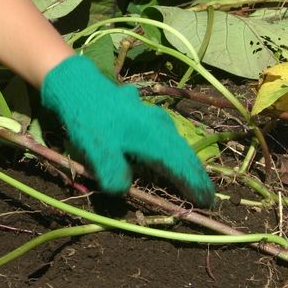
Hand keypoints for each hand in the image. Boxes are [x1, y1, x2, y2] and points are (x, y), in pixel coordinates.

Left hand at [40, 56, 215, 204]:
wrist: (79, 86)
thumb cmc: (90, 119)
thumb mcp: (96, 150)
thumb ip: (113, 173)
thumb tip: (125, 190)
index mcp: (152, 137)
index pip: (180, 165)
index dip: (194, 184)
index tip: (206, 202)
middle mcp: (159, 126)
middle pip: (183, 153)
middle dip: (196, 174)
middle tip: (208, 194)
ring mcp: (153, 116)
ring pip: (176, 142)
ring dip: (186, 160)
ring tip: (193, 176)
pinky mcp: (145, 112)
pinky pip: (166, 134)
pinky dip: (172, 148)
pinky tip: (168, 152)